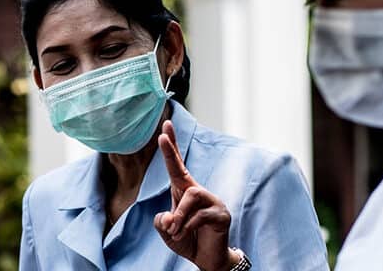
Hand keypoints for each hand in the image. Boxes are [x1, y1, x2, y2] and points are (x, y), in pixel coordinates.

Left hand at [152, 120, 239, 270]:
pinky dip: (187, 226)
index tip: (165, 126)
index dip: (170, 147)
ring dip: (179, 216)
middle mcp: (198, 192)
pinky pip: (200, 215)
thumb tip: (169, 217)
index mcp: (183, 191)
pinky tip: (185, 235)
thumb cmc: (187, 240)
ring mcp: (212, 201)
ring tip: (174, 231)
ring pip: (190, 197)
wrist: (207, 258)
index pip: (176, 165)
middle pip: (183, 171)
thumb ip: (162, 222)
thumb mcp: (167, 230)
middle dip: (170, 153)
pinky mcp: (221, 214)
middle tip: (161, 137)